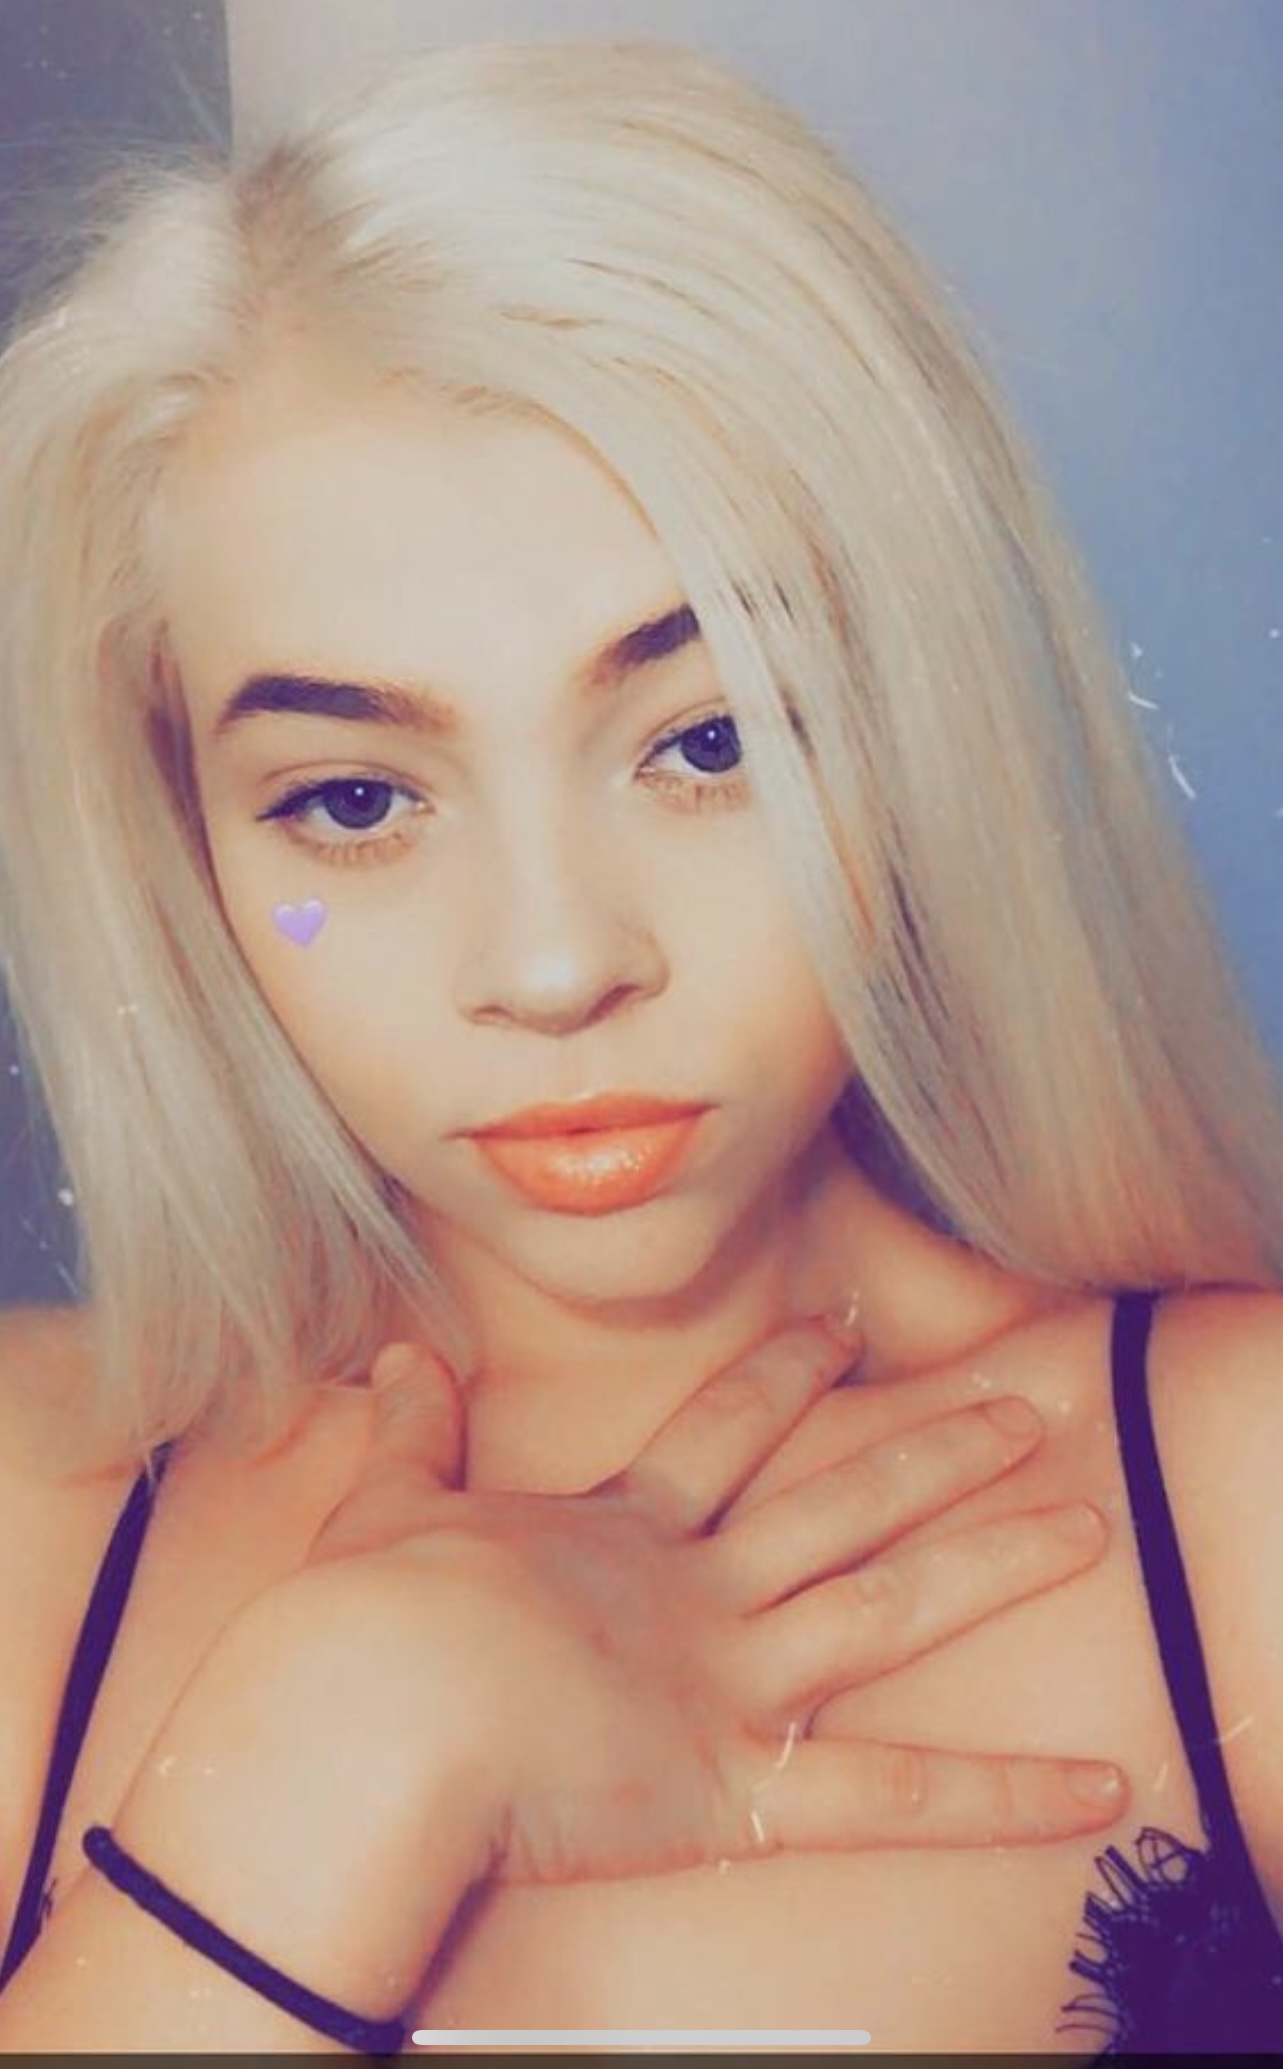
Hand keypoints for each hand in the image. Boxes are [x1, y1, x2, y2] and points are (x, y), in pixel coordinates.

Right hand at [281, 1315, 1123, 1887]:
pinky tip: (1097, 1785)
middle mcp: (697, 1590)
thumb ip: (409, 1432)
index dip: (790, 1371)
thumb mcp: (389, 1505)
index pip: (727, 1428)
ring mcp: (730, 1677)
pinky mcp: (741, 1782)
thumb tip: (391, 1360)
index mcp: (619, 1528)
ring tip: (1088, 1524)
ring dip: (995, 1564)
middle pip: (842, 1499)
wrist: (375, 1708)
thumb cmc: (368, 1619)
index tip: (846, 1323)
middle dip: (936, 1449)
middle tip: (1023, 1405)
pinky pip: (894, 1797)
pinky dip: (1002, 1797)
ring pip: (892, 1606)